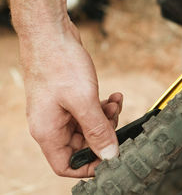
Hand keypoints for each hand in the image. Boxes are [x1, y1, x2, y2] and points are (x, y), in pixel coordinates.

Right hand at [20, 19, 120, 176]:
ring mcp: (60, 111)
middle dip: (104, 134)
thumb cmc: (59, 63)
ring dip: (106, 117)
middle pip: (81, 145)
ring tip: (115, 102)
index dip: (89, 165)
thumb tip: (110, 155)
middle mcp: (52, 124)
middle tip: (115, 117)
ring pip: (88, 127)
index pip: (66, 165)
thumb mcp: (83, 101)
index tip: (111, 155)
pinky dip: (102, 106)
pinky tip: (113, 95)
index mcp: (48, 132)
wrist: (51, 33)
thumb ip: (97, 130)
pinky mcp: (69, 98)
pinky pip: (89, 111)